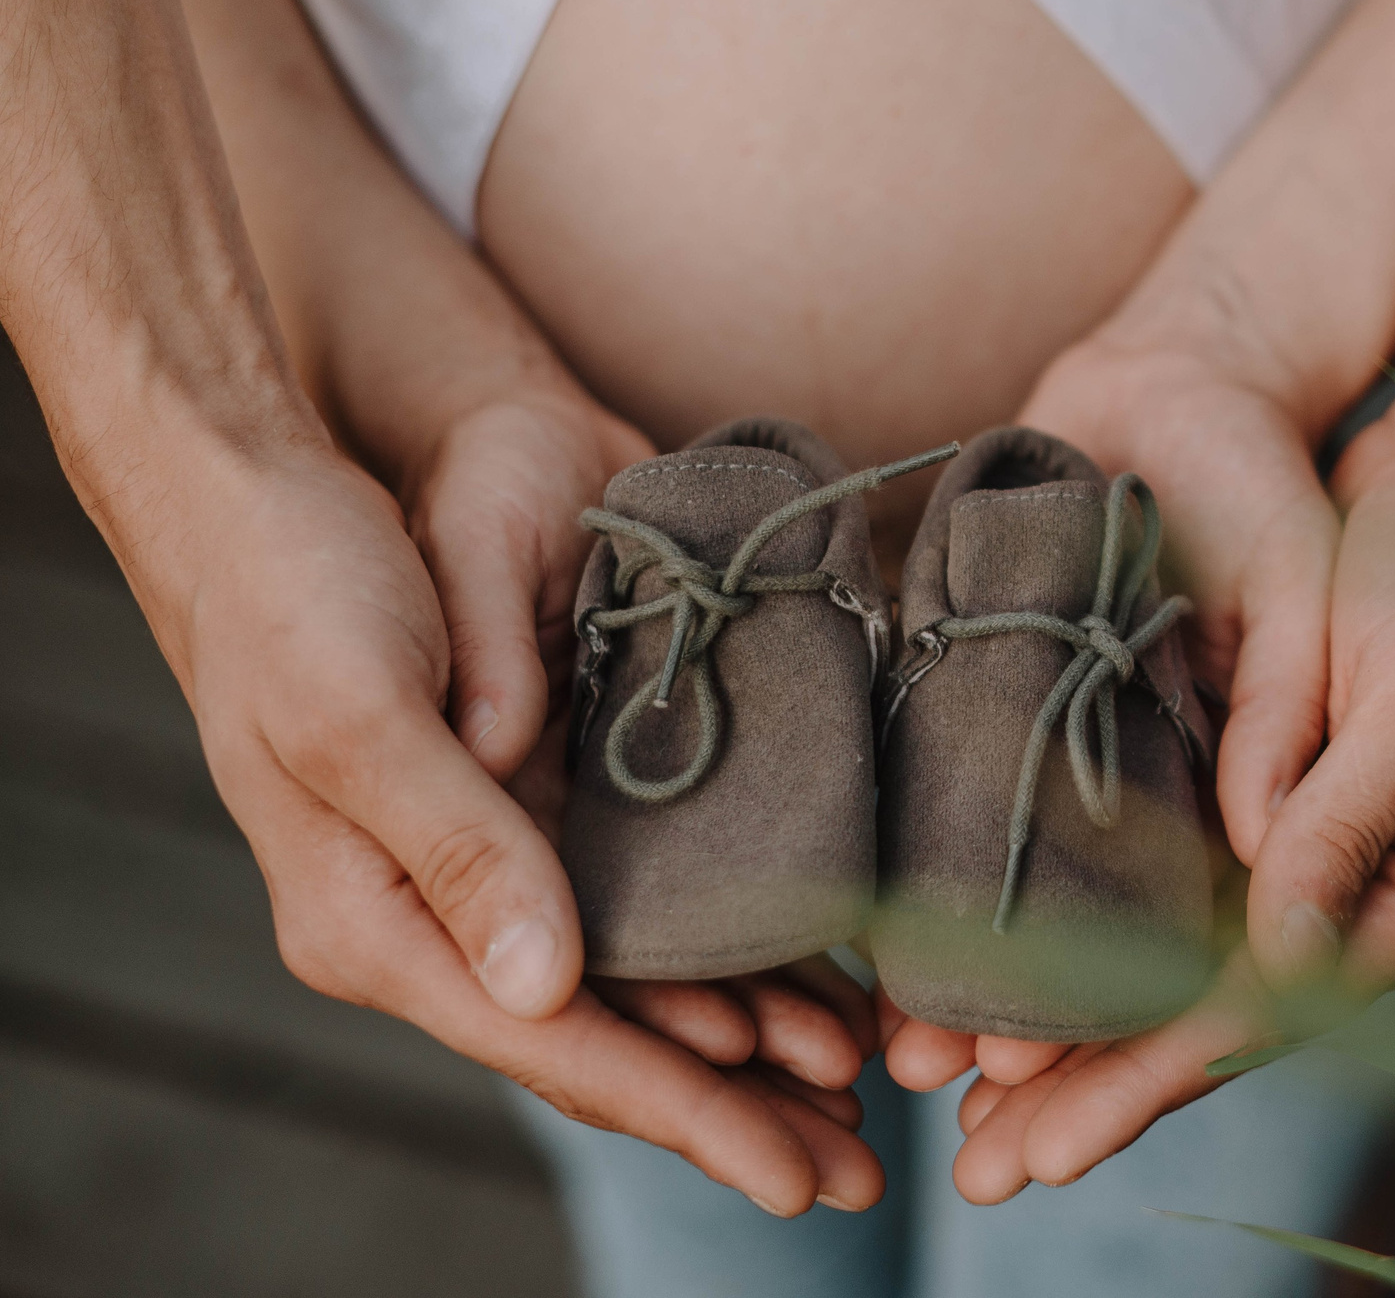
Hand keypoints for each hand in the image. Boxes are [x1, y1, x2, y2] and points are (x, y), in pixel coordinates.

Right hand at [153, 412, 884, 1213]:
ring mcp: (485, 861)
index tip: (793, 1175)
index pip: (552, 1045)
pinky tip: (806, 975)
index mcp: (372, 920)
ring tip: (860, 1086)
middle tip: (864, 1176)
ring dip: (750, 1036)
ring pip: (638, 981)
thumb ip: (454, 846)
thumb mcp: (363, 711)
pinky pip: (643, 900)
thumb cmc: (292, 590)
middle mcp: (434, 912)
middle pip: (607, 1039)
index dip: (681, 1112)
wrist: (259, 488)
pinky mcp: (531, 800)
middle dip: (735, 1110)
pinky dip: (726, 945)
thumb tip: (547, 989)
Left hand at [888, 343, 1394, 1200]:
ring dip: (1075, 1041)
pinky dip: (1087, 950)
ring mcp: (1308, 862)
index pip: (1264, 1011)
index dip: (1148, 1076)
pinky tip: (1009, 990)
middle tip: (979, 1176)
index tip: (1049, 1141)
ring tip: (963, 1109)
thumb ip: (1342, 820)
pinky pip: (1164, 908)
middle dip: (1090, 1096)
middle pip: (1208, 1021)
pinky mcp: (1262, 811)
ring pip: (1175, 977)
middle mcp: (1357, 900)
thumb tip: (1275, 952)